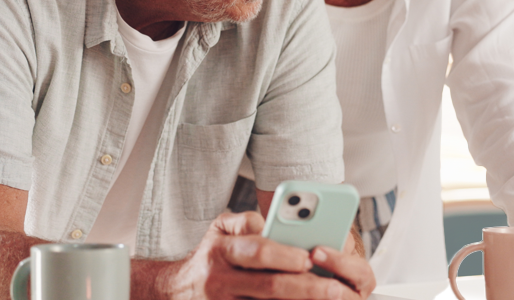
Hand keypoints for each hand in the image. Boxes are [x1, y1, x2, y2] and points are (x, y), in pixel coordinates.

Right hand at [165, 211, 368, 299]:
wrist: (177, 291)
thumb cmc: (208, 255)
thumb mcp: (218, 228)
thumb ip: (246, 222)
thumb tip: (273, 224)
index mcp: (220, 251)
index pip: (256, 251)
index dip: (285, 255)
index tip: (310, 256)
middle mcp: (221, 281)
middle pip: (270, 287)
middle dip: (307, 288)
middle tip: (336, 289)